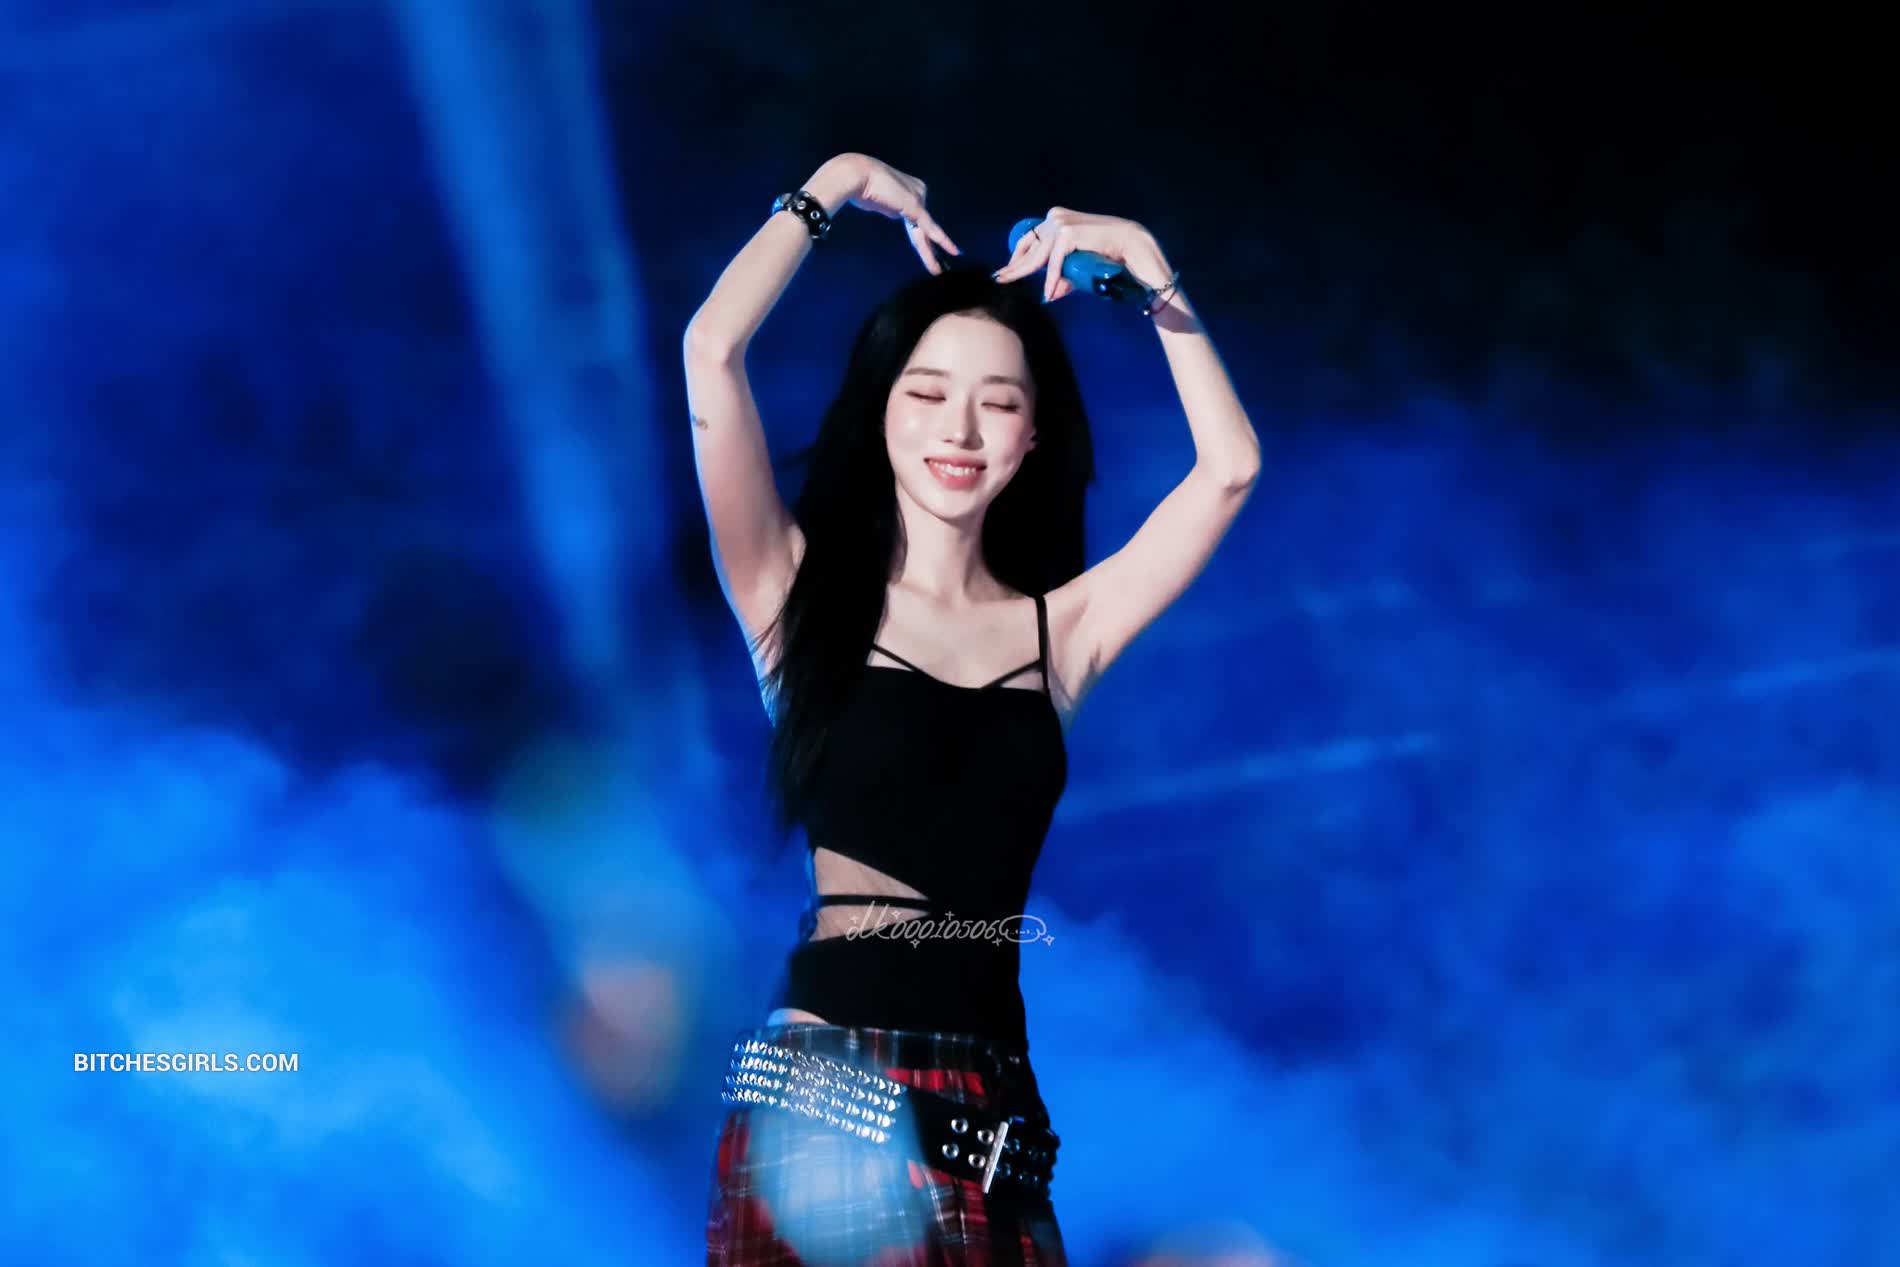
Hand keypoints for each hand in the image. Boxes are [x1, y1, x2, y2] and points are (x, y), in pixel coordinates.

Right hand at [827, 152, 960, 273]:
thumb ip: (891, 206)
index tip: (926, 253)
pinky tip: (953, 251)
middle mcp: (918, 192)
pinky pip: (930, 227)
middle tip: (939, 266)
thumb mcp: (880, 198)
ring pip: (926, 232)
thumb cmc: (861, 184)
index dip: (921, 238)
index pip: (918, 220)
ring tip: (938, 270)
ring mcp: (917, 199)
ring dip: (931, 254)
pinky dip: (942, 240)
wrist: (856, 175)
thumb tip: (895, 212)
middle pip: (924, 228)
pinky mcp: (915, 206)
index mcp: (911, 189)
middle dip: (930, 249)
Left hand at [991, 207, 1167, 302]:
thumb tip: (1049, 295)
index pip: (1030, 239)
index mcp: (1057, 219)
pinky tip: (1048, 293)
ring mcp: (1061, 224)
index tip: (1005, 272)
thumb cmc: (1107, 255)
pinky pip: (1054, 263)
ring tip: (1011, 285)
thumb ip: (1062, 276)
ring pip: (1038, 256)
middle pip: (1029, 247)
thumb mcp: (1078, 264)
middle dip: (1014, 266)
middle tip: (999, 279)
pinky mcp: (1068, 234)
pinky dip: (1051, 279)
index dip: (1016, 257)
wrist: (1131, 246)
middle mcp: (1056, 218)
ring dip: (1026, 274)